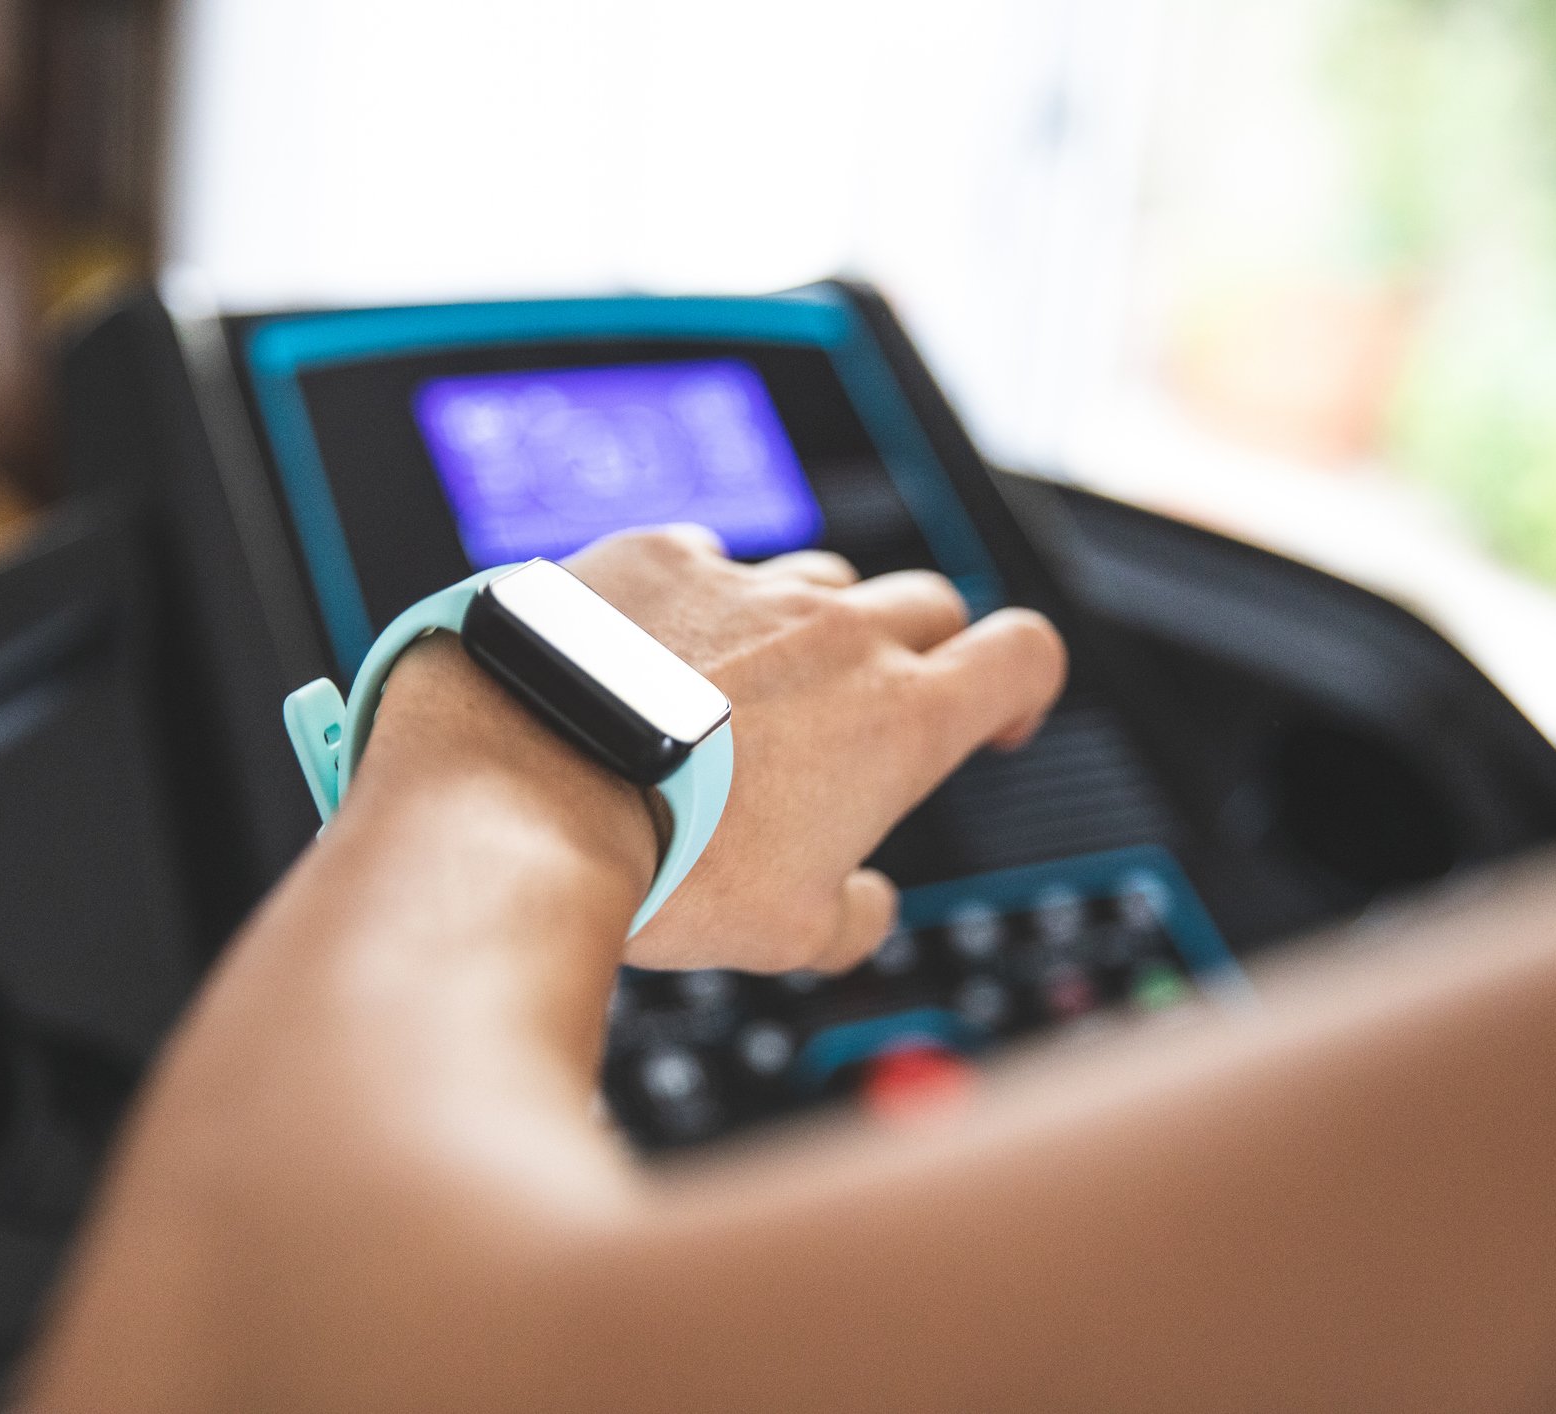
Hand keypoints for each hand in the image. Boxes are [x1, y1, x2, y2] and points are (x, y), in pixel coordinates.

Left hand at [564, 527, 1065, 972]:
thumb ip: (855, 915)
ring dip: (807, 627)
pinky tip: (657, 652)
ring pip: (819, 579)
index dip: (1024, 682)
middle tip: (859, 717)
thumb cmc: (666, 873)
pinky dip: (701, 599)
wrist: (528, 798)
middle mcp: (837, 632)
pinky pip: (708, 558)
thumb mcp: (790, 936)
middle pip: (929, 603)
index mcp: (901, 716)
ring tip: (744, 695)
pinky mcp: (658, 556)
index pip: (1026, 653)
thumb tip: (866, 906)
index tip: (994, 713)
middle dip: (918, 652)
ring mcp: (747, 585)